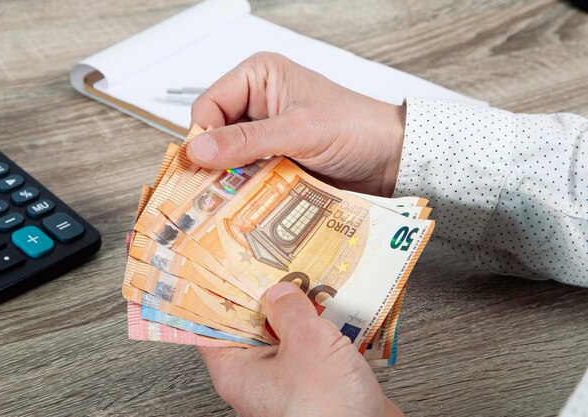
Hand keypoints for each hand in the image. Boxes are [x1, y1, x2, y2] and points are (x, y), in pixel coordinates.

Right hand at [188, 52, 404, 196]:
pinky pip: (248, 176)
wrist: (390, 157)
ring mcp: (266, 135)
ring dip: (230, 180)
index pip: (209, 105)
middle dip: (214, 162)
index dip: (203, 136)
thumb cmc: (354, 128)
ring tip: (227, 203)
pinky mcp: (275, 160)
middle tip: (209, 193)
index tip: (202, 168)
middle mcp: (257, 104)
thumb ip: (248, 140)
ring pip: (230, 159)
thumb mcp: (299, 130)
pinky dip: (246, 190)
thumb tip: (199, 149)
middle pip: (216, 135)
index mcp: (258, 78)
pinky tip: (246, 205)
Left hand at [199, 282, 404, 416]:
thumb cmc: (328, 411)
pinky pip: (312, 348)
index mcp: (237, 370)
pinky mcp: (316, 384)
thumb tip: (279, 291)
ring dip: (300, 311)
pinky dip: (321, 328)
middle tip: (275, 264)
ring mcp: (288, 380)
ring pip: (286, 335)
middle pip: (252, 325)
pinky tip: (335, 309)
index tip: (227, 266)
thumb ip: (290, 310)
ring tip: (310, 279)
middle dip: (267, 294)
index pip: (213, 324)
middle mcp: (257, 377)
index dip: (219, 293)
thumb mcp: (306, 343)